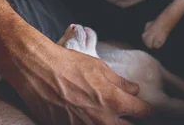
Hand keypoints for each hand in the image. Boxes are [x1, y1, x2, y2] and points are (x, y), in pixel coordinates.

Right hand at [9, 42, 152, 123]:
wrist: (39, 71)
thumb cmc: (69, 65)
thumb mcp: (100, 68)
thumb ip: (120, 83)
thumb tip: (133, 90)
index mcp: (114, 102)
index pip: (143, 112)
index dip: (145, 108)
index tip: (143, 106)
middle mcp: (102, 121)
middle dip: (129, 121)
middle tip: (126, 114)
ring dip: (110, 123)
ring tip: (103, 113)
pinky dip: (89, 124)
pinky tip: (86, 116)